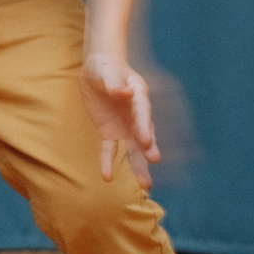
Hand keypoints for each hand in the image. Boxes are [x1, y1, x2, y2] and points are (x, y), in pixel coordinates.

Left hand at [81, 51, 158, 186]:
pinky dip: (107, 162)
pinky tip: (106, 177)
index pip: (142, 114)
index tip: (146, 141)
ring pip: (133, 149)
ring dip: (138, 166)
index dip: (144, 127)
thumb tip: (124, 93)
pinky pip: (109, 150)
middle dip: (148, 148)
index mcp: (139, 97)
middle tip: (154, 161)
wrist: (99, 70)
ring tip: (147, 185)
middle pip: (144, 134)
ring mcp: (125, 126)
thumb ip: (115, 83)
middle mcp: (136, 115)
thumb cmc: (107, 68)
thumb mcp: (107, 72)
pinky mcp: (110, 133)